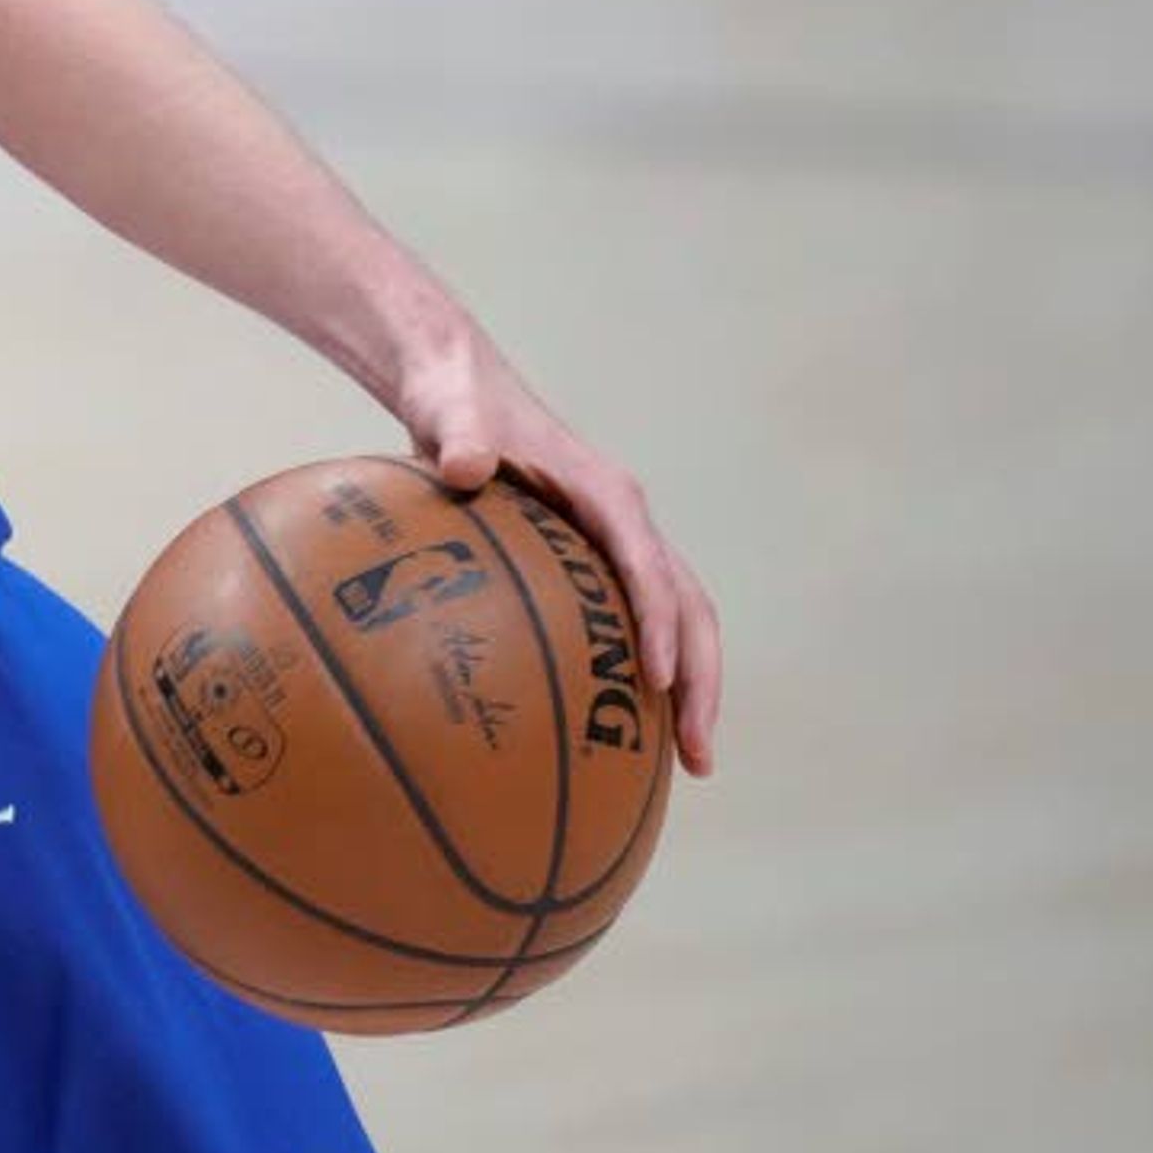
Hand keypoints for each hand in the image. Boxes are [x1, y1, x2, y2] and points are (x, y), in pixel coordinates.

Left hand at [392, 331, 724, 777]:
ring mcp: (616, 542)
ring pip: (677, 621)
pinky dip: (644, 673)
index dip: (658, 622)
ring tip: (690, 764)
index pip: (647, 564)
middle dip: (702, 680)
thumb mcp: (451, 415)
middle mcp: (625, 520)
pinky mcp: (594, 561)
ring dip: (690, 688)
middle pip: (688, 605)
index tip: (656, 681)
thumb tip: (465, 467)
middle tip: (700, 756)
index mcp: (605, 492)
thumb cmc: (456, 402)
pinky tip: (622, 734)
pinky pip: (633, 623)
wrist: (459, 388)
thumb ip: (458, 439)